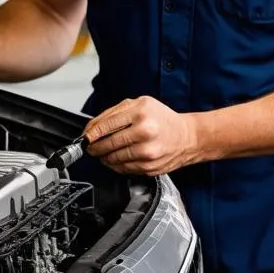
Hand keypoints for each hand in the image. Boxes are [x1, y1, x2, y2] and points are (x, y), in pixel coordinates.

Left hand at [83, 97, 202, 176]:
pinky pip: (124, 168)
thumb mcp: (141, 104)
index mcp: (141, 113)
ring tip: (103, 152)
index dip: (91, 133)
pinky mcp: (149, 167)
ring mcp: (147, 152)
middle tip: (91, 147)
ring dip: (104, 157)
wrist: (188, 137)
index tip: (85, 137)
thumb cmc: (163, 119)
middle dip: (95, 147)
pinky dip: (116, 165)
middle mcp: (144, 132)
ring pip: (113, 158)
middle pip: (108, 143)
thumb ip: (115, 113)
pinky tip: (117, 158)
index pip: (107, 124)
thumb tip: (92, 128)